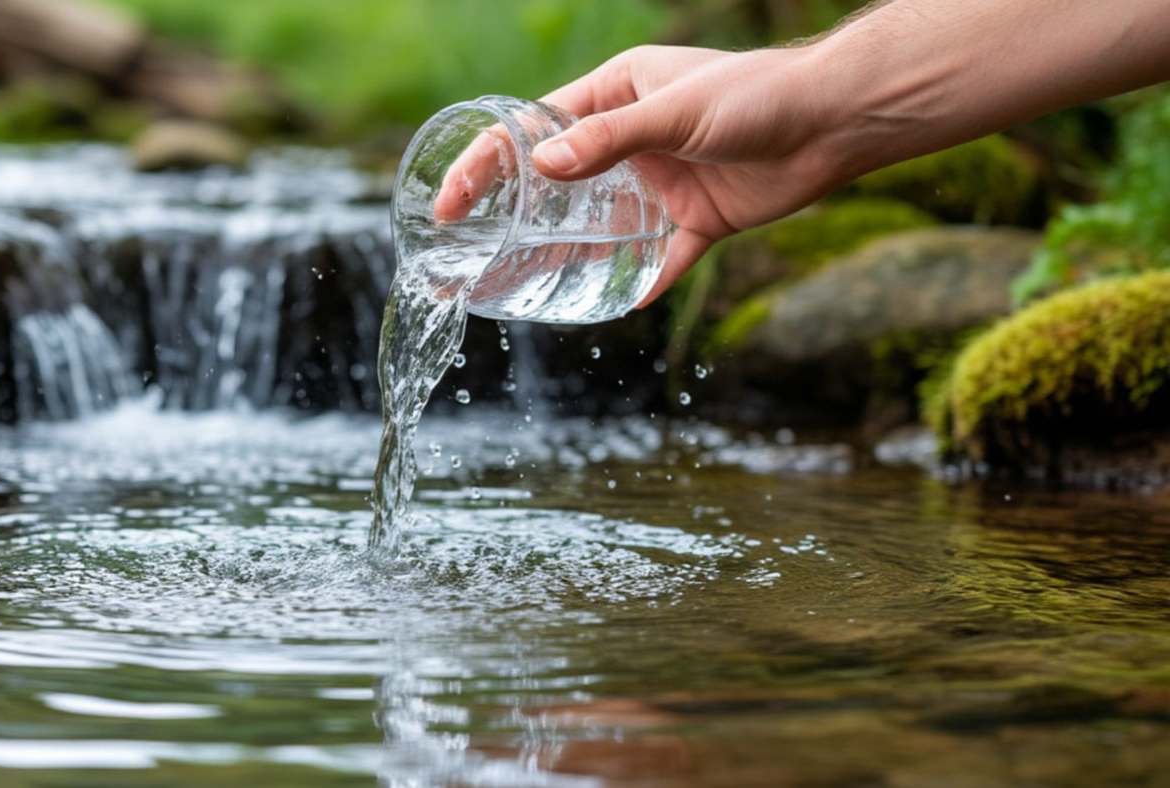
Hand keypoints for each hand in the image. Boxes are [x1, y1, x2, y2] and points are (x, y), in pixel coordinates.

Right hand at [437, 44, 843, 306]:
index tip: (448, 204)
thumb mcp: (674, 112)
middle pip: (556, 185)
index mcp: (614, 95)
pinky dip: (642, 282)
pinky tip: (616, 306)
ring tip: (521, 291)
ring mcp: (661, 182)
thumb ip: (608, 141)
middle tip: (467, 261)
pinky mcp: (696, 219)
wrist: (836, 121)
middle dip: (511, 222)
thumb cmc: (757, 95)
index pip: (531, 131)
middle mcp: (630, 140)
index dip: (484, 166)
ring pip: (599, 228)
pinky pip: (660, 259)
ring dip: (565, 259)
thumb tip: (542, 167)